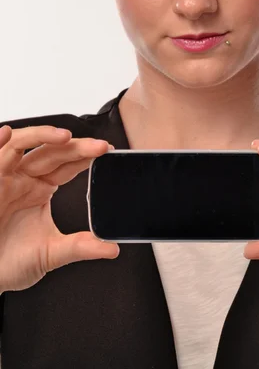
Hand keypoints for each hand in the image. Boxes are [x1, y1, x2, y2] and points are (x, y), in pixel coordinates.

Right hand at [0, 124, 119, 293]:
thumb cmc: (8, 261)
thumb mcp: (50, 253)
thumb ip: (80, 247)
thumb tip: (112, 249)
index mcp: (41, 188)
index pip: (68, 164)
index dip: (86, 155)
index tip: (107, 151)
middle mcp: (24, 178)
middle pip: (52, 152)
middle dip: (77, 147)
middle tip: (100, 147)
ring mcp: (4, 178)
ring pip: (21, 144)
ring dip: (42, 135)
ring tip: (64, 136)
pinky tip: (7, 133)